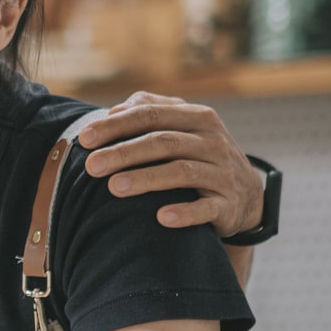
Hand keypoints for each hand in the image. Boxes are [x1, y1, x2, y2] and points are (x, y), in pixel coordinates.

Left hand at [79, 93, 261, 237]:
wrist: (246, 193)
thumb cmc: (197, 154)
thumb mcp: (181, 128)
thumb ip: (148, 113)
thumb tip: (110, 112)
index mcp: (196, 117)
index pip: (150, 114)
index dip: (116, 125)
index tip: (84, 138)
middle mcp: (212, 141)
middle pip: (163, 142)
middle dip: (123, 153)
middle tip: (91, 166)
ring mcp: (223, 172)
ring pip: (182, 172)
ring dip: (146, 179)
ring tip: (113, 188)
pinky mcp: (229, 204)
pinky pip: (206, 208)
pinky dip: (184, 213)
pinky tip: (160, 218)